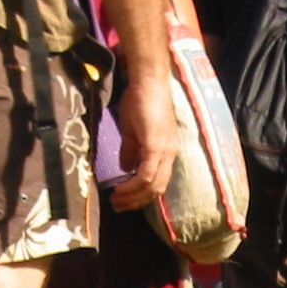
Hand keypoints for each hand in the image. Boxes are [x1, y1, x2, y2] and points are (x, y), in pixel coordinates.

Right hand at [109, 74, 177, 211]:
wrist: (148, 81)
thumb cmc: (141, 100)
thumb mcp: (133, 131)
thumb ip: (131, 151)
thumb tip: (126, 169)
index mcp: (167, 152)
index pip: (158, 182)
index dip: (142, 195)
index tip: (125, 201)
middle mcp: (170, 154)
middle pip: (157, 189)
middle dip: (137, 202)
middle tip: (119, 206)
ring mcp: (165, 151)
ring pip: (153, 185)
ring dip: (133, 196)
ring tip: (116, 200)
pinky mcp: (156, 146)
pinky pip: (147, 174)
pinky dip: (133, 185)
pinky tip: (120, 188)